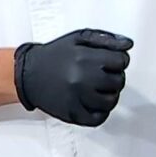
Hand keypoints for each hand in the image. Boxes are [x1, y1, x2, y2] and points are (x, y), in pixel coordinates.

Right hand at [12, 29, 131, 125]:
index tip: (110, 61)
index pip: (122, 61)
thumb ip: (106, 39)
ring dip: (109, 94)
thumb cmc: (54, 55)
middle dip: (114, 76)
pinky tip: (94, 101)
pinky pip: (99, 118)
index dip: (118, 60)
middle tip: (102, 74)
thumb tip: (128, 45)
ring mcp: (77, 98)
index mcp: (85, 58)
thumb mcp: (79, 38)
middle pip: (119, 81)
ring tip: (97, 87)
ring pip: (111, 101)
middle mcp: (82, 79)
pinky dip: (100, 111)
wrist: (27, 74)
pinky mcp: (72, 113)